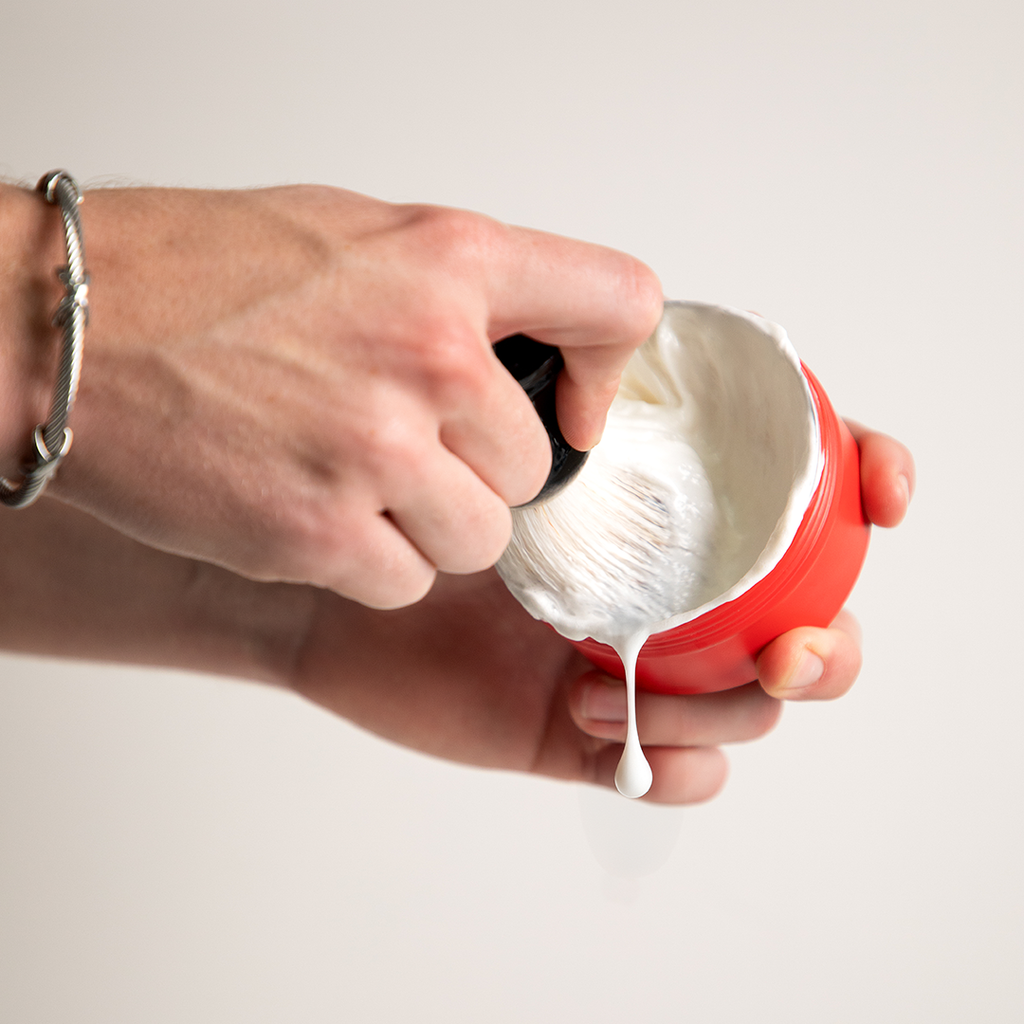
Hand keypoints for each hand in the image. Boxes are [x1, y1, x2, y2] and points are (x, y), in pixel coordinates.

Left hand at [0, 424, 910, 805]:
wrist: (300, 545)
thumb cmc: (382, 447)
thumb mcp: (477, 375)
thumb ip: (558, 347)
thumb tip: (624, 366)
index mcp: (655, 488)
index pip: (794, 487)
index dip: (861, 485)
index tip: (883, 489)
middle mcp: (650, 573)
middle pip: (788, 611)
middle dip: (826, 632)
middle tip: (794, 638)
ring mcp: (613, 651)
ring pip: (733, 698)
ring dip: (744, 704)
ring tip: (684, 683)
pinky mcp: (563, 721)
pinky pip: (653, 768)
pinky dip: (670, 768)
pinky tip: (625, 738)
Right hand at [2, 183, 661, 608]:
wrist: (70, 330)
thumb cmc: (202, 275)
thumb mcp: (358, 237)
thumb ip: (461, 291)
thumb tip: (542, 353)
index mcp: (452, 262)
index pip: (620, 305)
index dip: (610, 369)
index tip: (579, 405)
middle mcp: (430, 354)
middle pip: (535, 467)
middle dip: (479, 473)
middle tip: (403, 446)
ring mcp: (378, 449)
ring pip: (479, 540)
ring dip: (428, 527)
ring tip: (350, 481)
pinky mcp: (323, 534)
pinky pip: (405, 582)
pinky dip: (368, 564)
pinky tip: (311, 512)